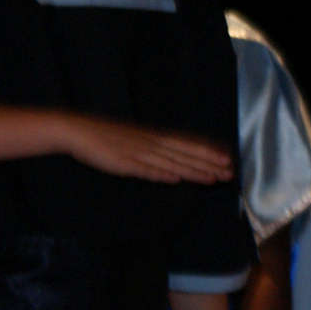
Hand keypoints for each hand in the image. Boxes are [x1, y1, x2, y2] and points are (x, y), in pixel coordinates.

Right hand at [62, 114, 233, 183]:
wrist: (80, 130)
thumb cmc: (109, 137)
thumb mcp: (138, 143)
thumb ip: (156, 156)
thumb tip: (176, 170)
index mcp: (156, 137)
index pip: (188, 145)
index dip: (209, 153)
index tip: (228, 160)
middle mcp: (152, 143)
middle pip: (185, 154)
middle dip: (209, 164)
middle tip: (230, 171)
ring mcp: (138, 152)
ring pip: (171, 162)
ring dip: (193, 170)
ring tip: (213, 177)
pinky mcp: (123, 162)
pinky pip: (145, 169)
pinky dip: (160, 173)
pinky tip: (175, 178)